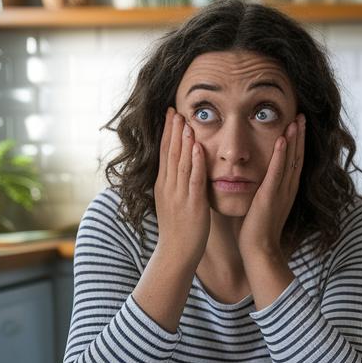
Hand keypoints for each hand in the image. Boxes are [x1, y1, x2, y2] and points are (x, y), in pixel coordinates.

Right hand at [152, 107, 209, 269]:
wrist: (176, 253)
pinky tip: (198, 146)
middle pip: (170, 153)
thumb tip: (177, 169)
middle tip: (175, 109)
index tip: (170, 114)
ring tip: (185, 121)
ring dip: (183, 141)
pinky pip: (194, 179)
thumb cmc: (178, 230)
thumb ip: (175, 185)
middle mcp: (168, 187)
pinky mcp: (192, 203)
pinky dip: (196, 161)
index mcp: (163, 185)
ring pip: (180, 162)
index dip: (167, 133)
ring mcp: (179, 195)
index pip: (164, 153)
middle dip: (172, 130)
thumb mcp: (172, 202)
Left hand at [239, 114, 304, 263]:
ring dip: (294, 140)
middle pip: (297, 157)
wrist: (259, 250)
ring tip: (296, 121)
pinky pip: (277, 173)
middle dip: (300, 136)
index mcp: (286, 190)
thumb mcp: (262, 203)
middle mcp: (287, 189)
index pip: (295, 161)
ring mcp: (281, 193)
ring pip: (291, 161)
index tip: (297, 124)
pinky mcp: (270, 197)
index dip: (297, 142)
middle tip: (301, 115)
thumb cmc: (256, 229)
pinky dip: (281, 156)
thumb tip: (253, 176)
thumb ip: (263, 188)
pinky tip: (282, 140)